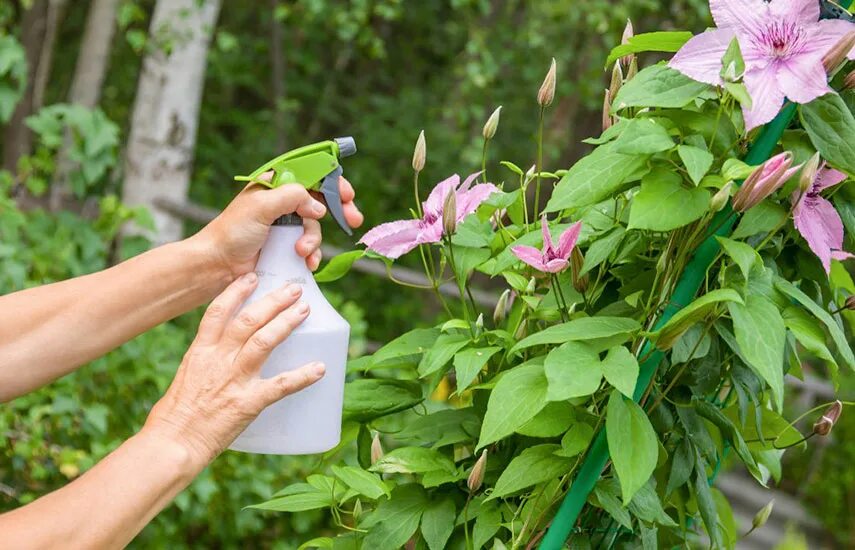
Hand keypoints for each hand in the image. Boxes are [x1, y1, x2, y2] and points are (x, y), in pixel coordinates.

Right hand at [144, 273, 324, 465]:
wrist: (171, 445)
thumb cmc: (174, 418)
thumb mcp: (187, 378)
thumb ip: (206, 363)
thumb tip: (223, 357)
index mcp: (200, 352)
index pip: (218, 311)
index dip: (237, 291)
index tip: (252, 276)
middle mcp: (217, 360)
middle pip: (248, 320)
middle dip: (273, 301)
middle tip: (294, 289)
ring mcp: (233, 380)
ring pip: (263, 342)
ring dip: (286, 323)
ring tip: (304, 310)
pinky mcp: (247, 403)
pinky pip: (280, 386)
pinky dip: (302, 376)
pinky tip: (320, 368)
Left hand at [195, 175, 362, 277]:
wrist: (218, 265)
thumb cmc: (232, 232)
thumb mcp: (261, 206)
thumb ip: (292, 198)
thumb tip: (318, 208)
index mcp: (275, 184)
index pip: (311, 174)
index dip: (332, 182)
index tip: (347, 195)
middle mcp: (283, 202)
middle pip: (320, 199)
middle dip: (339, 210)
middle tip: (354, 219)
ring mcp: (286, 225)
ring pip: (316, 226)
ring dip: (314, 239)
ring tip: (302, 252)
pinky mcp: (286, 246)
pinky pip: (310, 247)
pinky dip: (312, 255)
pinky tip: (307, 262)